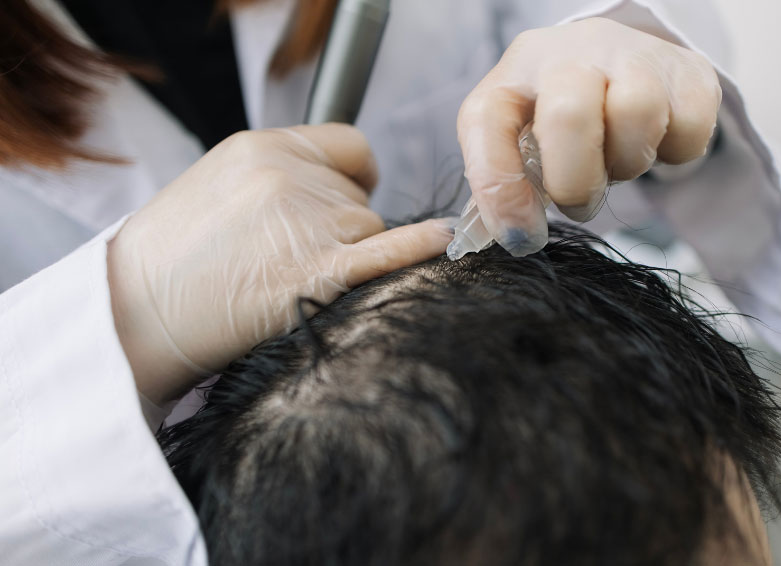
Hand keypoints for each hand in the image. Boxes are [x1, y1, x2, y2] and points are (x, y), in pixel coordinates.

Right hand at [108, 124, 453, 404]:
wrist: (131, 315)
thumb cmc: (170, 260)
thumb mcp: (218, 187)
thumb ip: (278, 178)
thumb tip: (339, 189)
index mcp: (263, 147)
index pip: (349, 145)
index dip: (357, 174)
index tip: (354, 194)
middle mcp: (290, 176)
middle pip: (361, 196)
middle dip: (345, 226)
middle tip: (296, 258)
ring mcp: (306, 223)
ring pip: (370, 230)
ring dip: (350, 257)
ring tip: (288, 282)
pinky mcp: (316, 273)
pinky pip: (387, 253)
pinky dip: (418, 249)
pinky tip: (441, 243)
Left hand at [457, 17, 721, 254]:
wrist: (621, 63)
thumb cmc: (559, 112)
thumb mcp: (518, 135)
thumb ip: (505, 181)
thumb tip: (515, 237)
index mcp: (516, 71)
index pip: (486, 123)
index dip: (501, 193)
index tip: (523, 237)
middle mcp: (570, 52)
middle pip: (570, 114)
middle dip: (575, 183)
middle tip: (578, 201)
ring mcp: (633, 55)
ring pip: (636, 112)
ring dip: (628, 163)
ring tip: (617, 160)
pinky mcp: (687, 72)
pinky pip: (688, 128)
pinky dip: (674, 153)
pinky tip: (655, 142)